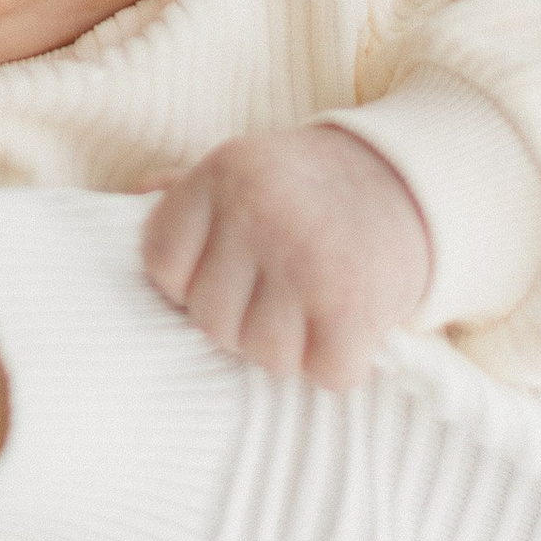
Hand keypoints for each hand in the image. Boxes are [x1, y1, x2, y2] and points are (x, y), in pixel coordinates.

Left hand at [142, 128, 431, 390]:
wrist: (414, 184)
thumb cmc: (311, 189)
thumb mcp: (245, 168)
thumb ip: (184, 188)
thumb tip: (126, 199)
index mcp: (223, 174)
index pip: (162, 264)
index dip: (190, 283)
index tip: (229, 273)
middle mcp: (258, 213)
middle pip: (210, 319)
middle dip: (243, 320)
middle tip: (280, 296)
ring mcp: (304, 260)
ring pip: (262, 354)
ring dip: (292, 347)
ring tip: (314, 310)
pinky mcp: (351, 305)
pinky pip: (323, 372)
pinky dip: (338, 364)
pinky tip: (348, 330)